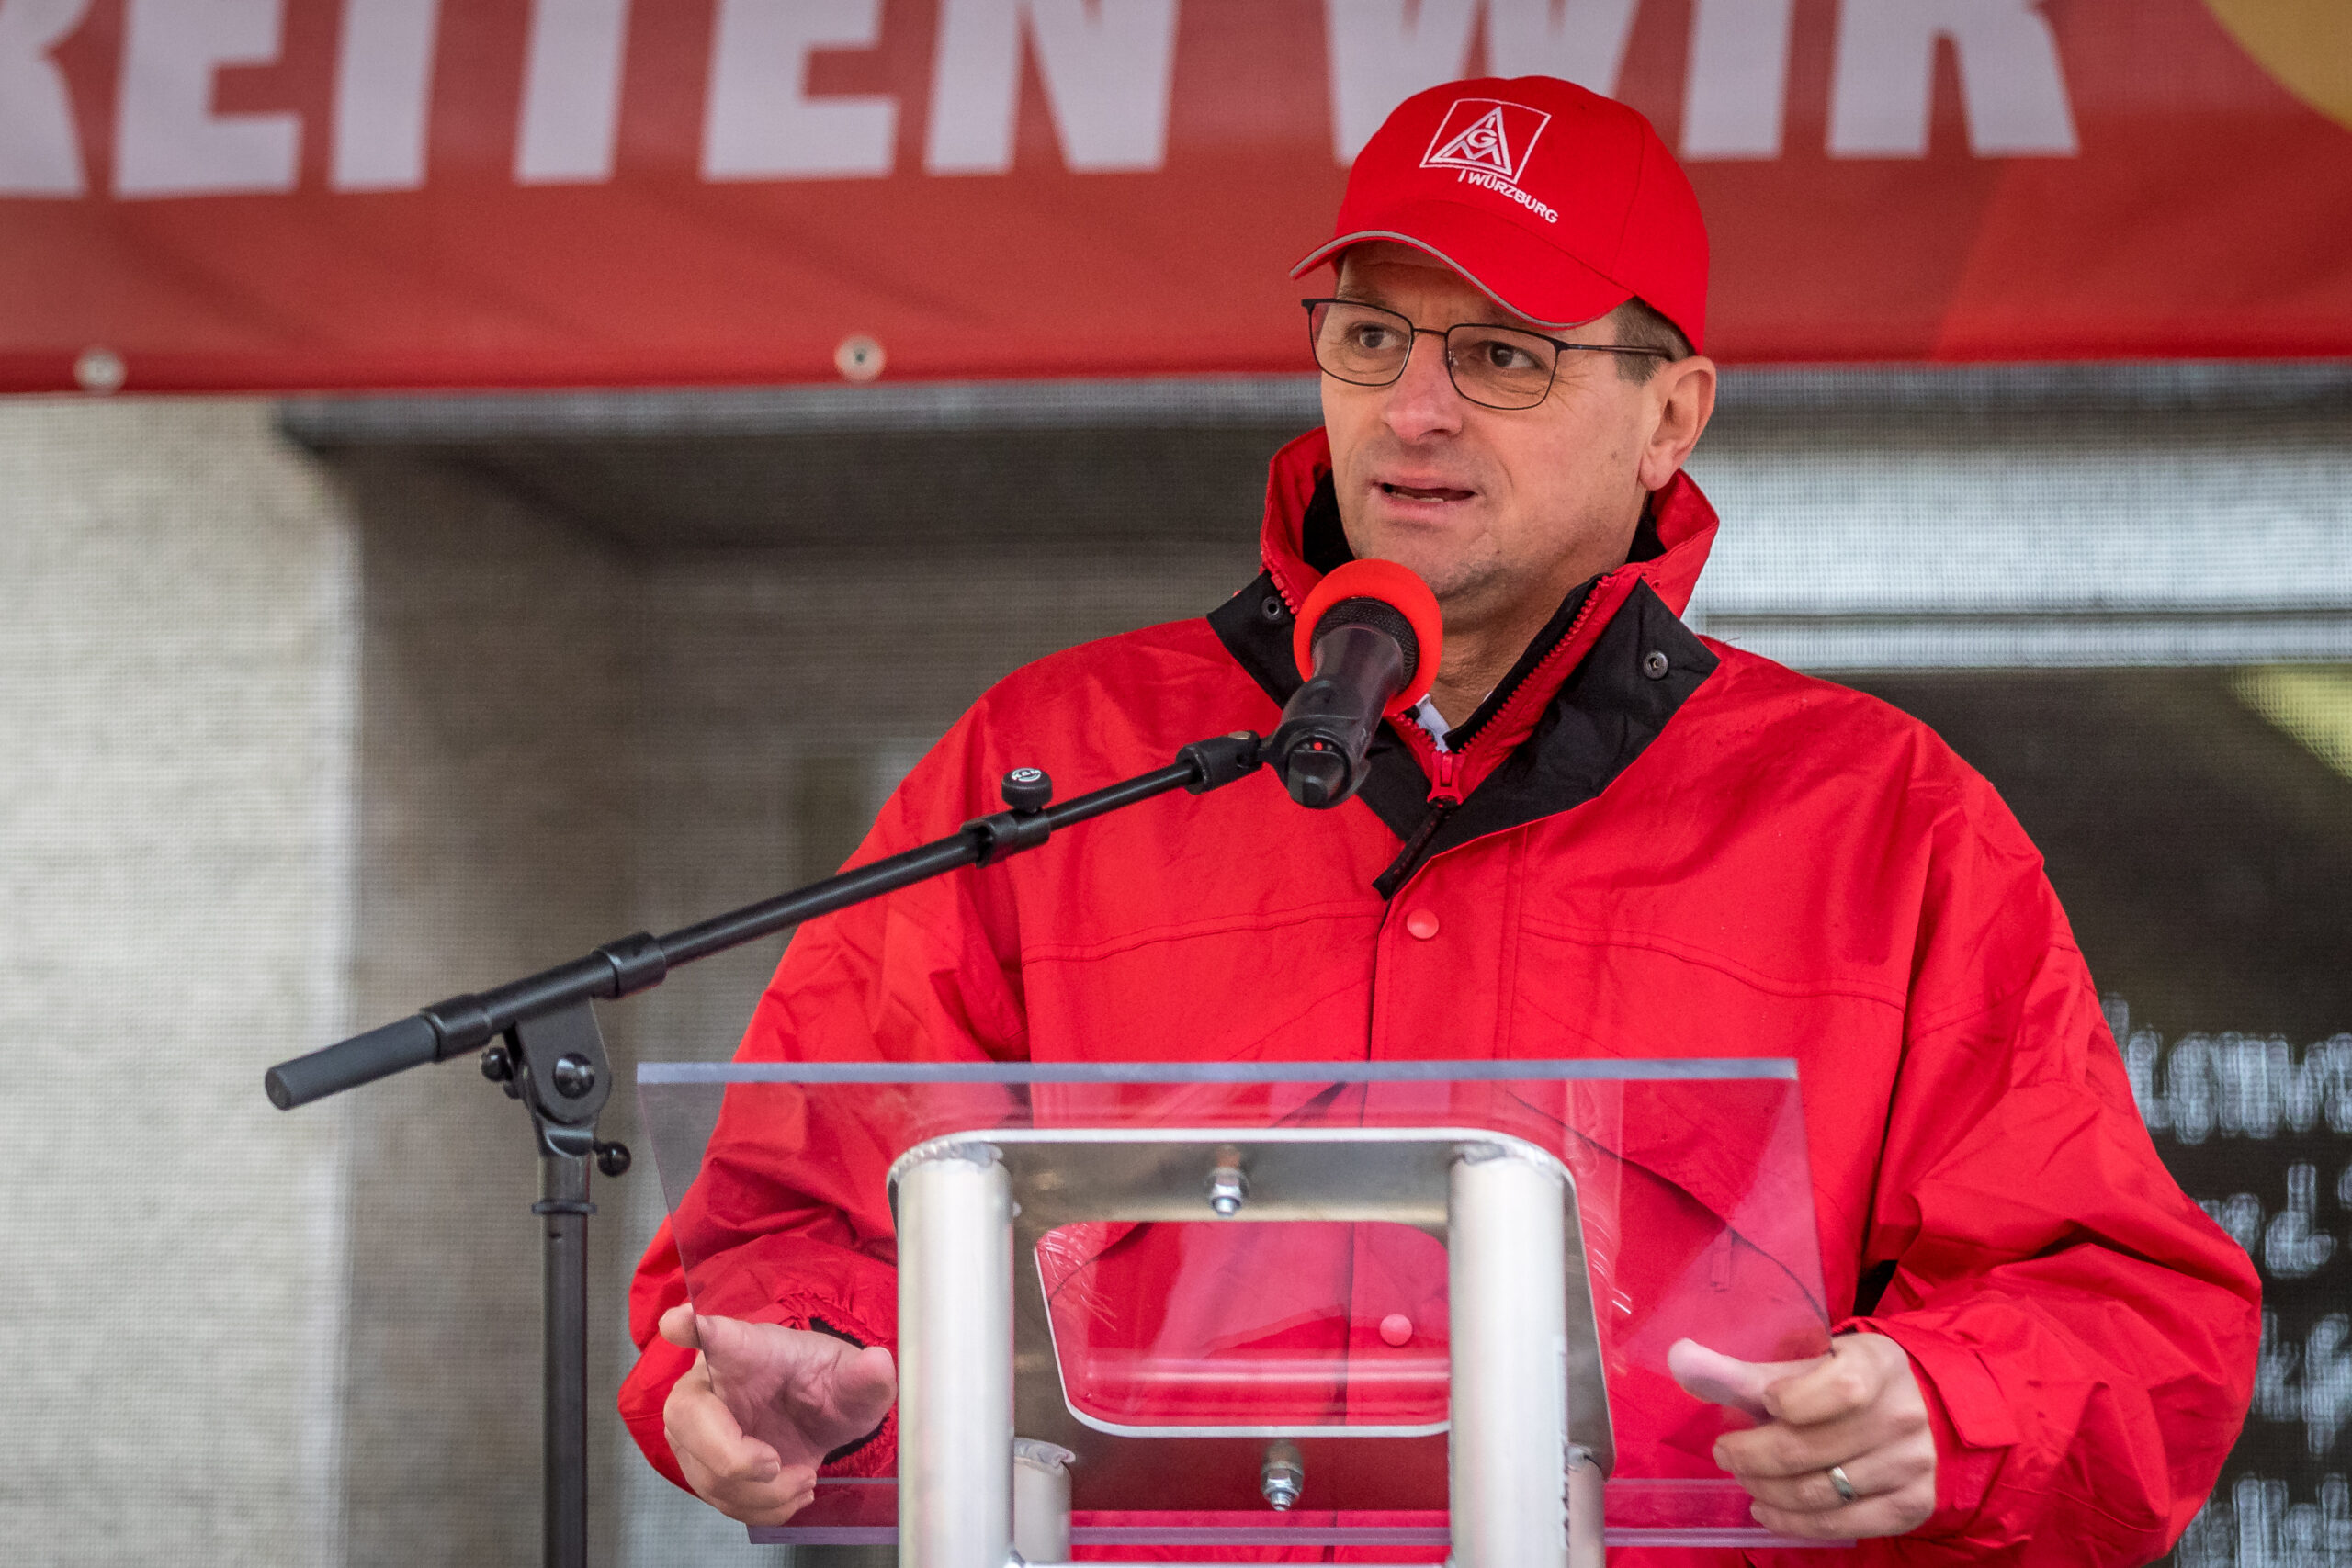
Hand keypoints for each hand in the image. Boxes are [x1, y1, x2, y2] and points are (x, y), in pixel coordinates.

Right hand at [658, 1304, 896, 1525]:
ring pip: (708, 1475)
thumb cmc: (820, 1382)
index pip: (712, 1332)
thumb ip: (865, 1376)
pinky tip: (790, 1488)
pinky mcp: (702, 1468)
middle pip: (690, 1420)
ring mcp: (696, 1431)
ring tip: (803, 1476)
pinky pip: (723, 1502)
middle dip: (734, 1457)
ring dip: (764, 1493)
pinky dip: (764, 1508)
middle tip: (776, 1462)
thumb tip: (878, 1364)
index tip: (680, 1320)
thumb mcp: (851, 1378)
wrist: (814, 1415)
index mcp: (744, 1348)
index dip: (692, 1326)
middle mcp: (707, 1386)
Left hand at [1669, 1334, 1935, 1538]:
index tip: (1764, 1404)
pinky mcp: (1911, 1506)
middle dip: (1750, 1455)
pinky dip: (1792, 1521)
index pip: (1839, 1388)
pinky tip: (1767, 1508)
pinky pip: (1839, 1524)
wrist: (1921, 1414)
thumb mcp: (1807, 1365)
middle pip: (1809, 1448)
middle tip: (1724, 1452)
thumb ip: (1745, 1370)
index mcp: (1879, 1364)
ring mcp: (1912, 1465)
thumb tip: (1680, 1359)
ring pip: (1818, 1492)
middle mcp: (1903, 1416)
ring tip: (1744, 1478)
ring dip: (1765, 1489)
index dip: (1788, 1400)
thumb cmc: (1846, 1383)